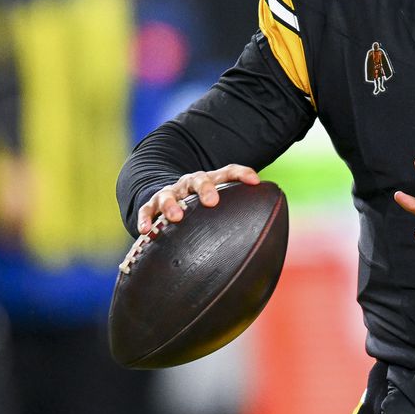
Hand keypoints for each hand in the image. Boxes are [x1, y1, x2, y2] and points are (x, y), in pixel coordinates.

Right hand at [136, 165, 260, 234]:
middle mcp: (191, 183)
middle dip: (206, 189)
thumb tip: (269, 242)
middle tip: (212, 202)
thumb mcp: (222, 205)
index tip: (255, 182)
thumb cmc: (203, 206)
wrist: (169, 194)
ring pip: (169, 194)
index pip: (229, 171)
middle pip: (199, 180)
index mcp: (212, 180)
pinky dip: (145, 218)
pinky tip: (145, 230)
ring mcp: (170, 192)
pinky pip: (146, 210)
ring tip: (176, 217)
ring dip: (172, 204)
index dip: (242, 174)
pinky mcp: (151, 205)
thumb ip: (241, 214)